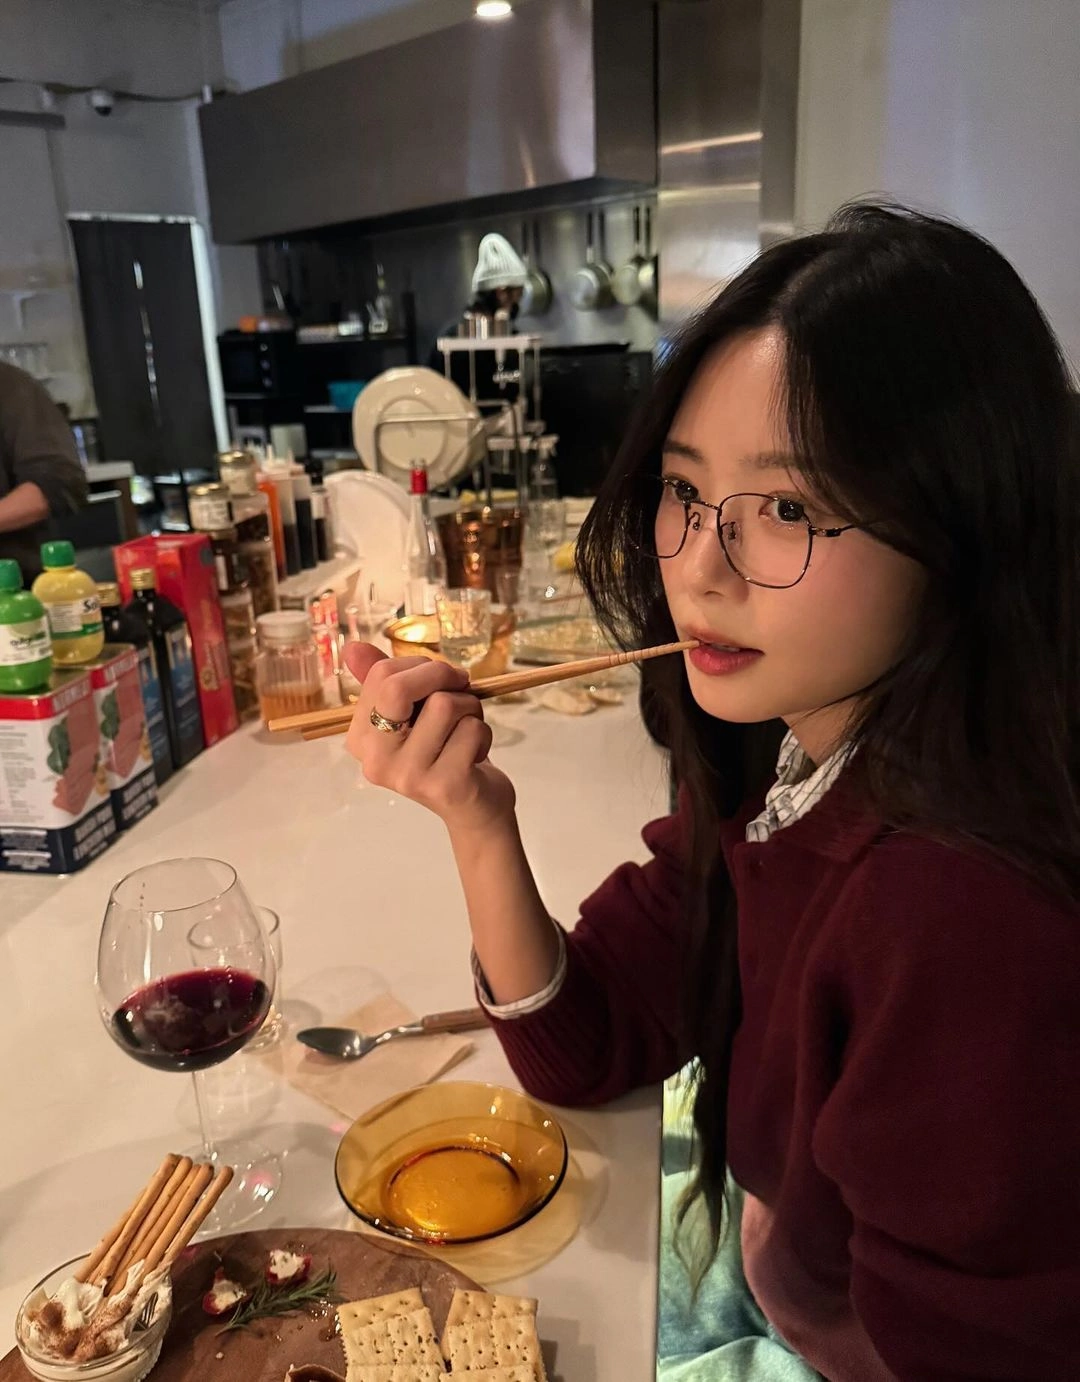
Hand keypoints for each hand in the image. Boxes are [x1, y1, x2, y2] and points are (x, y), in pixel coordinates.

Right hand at [343, 643, 516, 832]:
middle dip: (441, 675)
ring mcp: (409, 776)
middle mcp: (376, 760)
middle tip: (461, 686)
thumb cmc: (443, 752)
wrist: (474, 808)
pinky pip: (472, 729)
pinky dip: (484, 733)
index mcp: (361, 738)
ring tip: (467, 729)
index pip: (381, 676)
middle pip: (398, 689)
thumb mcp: (414, 714)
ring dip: (470, 707)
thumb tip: (352, 648)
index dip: (421, 665)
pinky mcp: (445, 785)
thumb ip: (384, 681)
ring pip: (445, 705)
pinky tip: (476, 754)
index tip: (442, 676)